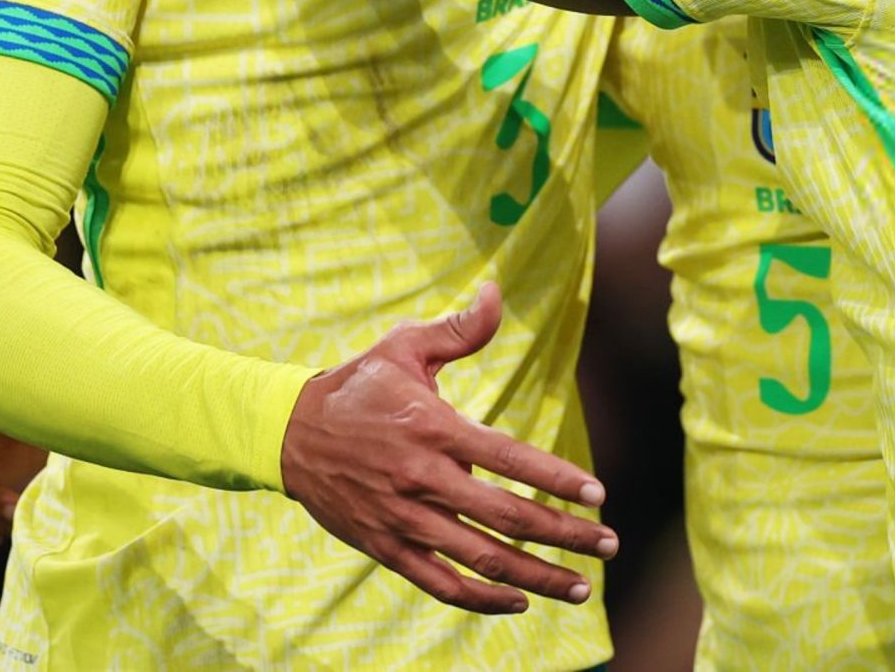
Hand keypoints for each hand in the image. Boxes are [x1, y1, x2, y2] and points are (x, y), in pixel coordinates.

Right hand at [280, 282, 616, 614]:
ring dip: (537, 576)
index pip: (509, 459)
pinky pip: (441, 584)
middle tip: (608, 544)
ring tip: (580, 586)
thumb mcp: (403, 346)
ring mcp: (404, 519)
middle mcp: (422, 478)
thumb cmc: (356, 385)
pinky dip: (483, 599)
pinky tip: (519, 601)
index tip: (598, 495)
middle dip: (566, 535)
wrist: (286, 434)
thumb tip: (498, 292)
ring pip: (481, 559)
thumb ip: (458, 328)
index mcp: (433, 427)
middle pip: (507, 517)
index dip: (558, 479)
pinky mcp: (387, 547)